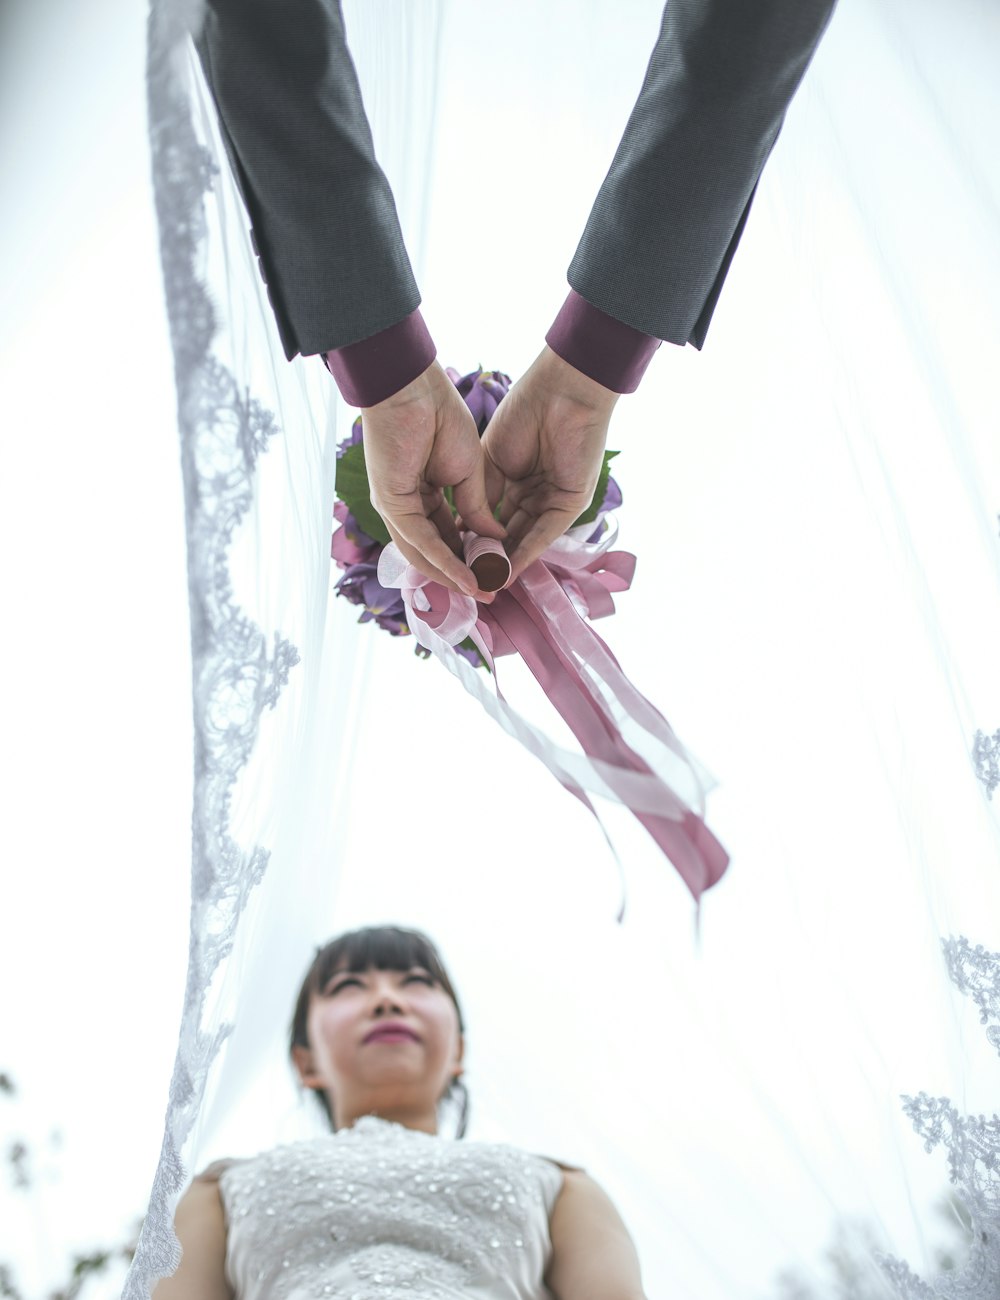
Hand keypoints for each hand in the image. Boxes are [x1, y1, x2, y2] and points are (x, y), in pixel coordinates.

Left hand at [361, 360, 506, 595]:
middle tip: (491, 592)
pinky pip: (422, 541)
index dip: (470, 555)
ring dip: (454, 577)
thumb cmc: (439, 416)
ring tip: (483, 593)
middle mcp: (405, 505)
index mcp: (421, 494)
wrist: (415, 388)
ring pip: (425, 554)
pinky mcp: (393, 503)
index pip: (445, 535)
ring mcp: (396, 507)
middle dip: (463, 575)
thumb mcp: (471, 470)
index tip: (496, 570)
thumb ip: (477, 507)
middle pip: (433, 551)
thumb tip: (494, 537)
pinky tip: (467, 577)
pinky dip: (445, 561)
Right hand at [481, 346, 619, 581]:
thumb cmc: (523, 413)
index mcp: (516, 483)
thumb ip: (480, 498)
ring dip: (504, 564)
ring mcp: (553, 501)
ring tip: (481, 586)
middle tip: (464, 582)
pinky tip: (506, 571)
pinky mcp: (571, 504)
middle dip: (487, 559)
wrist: (557, 391)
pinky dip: (525, 553)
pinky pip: (545, 534)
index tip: (449, 560)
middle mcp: (536, 496)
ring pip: (526, 541)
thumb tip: (466, 532)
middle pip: (509, 536)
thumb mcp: (488, 462)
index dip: (472, 540)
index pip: (493, 521)